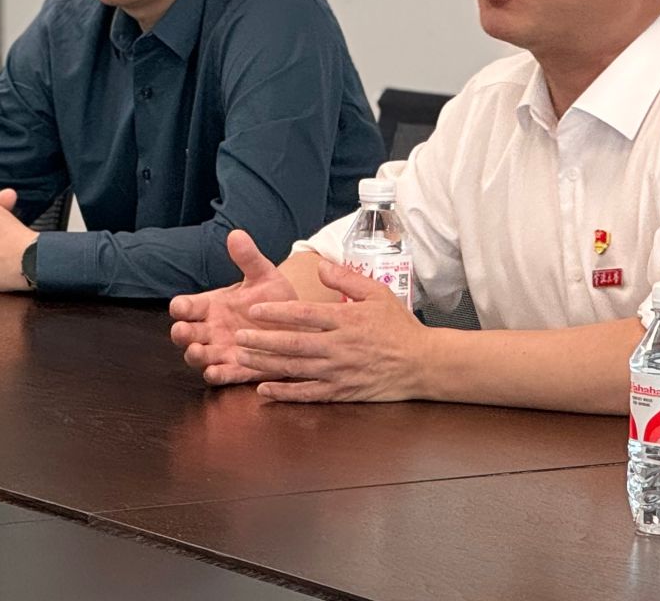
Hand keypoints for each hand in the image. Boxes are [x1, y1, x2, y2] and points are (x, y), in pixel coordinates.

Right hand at [168, 230, 300, 384]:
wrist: (298, 322)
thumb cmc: (273, 298)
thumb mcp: (263, 275)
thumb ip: (248, 258)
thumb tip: (236, 234)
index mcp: (211, 305)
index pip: (185, 306)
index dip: (181, 307)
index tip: (182, 307)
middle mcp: (211, 329)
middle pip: (185, 333)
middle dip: (182, 333)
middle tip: (183, 331)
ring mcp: (221, 350)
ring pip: (199, 357)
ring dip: (195, 355)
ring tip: (197, 351)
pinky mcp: (237, 368)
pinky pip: (222, 375)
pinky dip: (217, 375)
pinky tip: (216, 372)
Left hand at [230, 258, 427, 402]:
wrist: (421, 363)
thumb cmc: (398, 326)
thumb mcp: (378, 293)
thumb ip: (347, 279)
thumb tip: (320, 265)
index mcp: (345, 319)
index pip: (304, 314)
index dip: (276, 312)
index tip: (254, 309)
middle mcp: (338, 346)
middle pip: (293, 342)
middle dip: (262, 339)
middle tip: (238, 336)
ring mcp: (338, 371)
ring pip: (295, 368)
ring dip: (266, 363)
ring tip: (242, 358)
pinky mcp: (341, 392)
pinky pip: (307, 394)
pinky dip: (284, 393)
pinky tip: (264, 391)